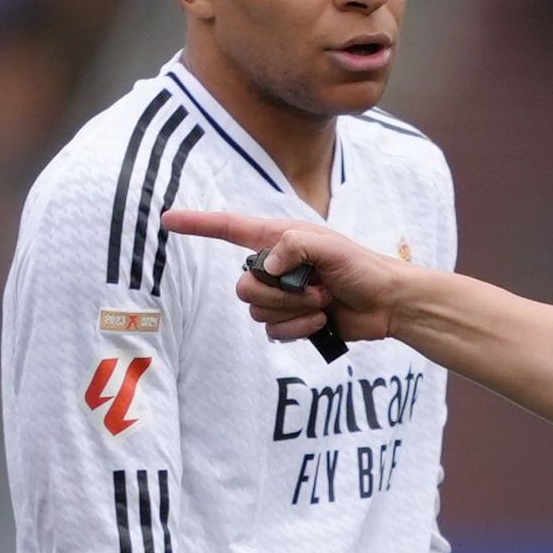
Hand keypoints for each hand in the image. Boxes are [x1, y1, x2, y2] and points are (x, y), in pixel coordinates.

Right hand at [163, 208, 405, 347]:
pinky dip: (298, 329)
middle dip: (278, 294)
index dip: (198, 225)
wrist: (385, 303)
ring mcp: (280, 296)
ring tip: (322, 301)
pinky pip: (273, 332)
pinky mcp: (290, 321)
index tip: (168, 220)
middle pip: (243, 287)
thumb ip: (293, 246)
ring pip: (257, 313)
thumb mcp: (329, 246)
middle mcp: (274, 267)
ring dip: (294, 311)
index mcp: (277, 240)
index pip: (228, 230)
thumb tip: (267, 267)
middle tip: (314, 288)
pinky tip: (320, 320)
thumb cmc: (361, 266)